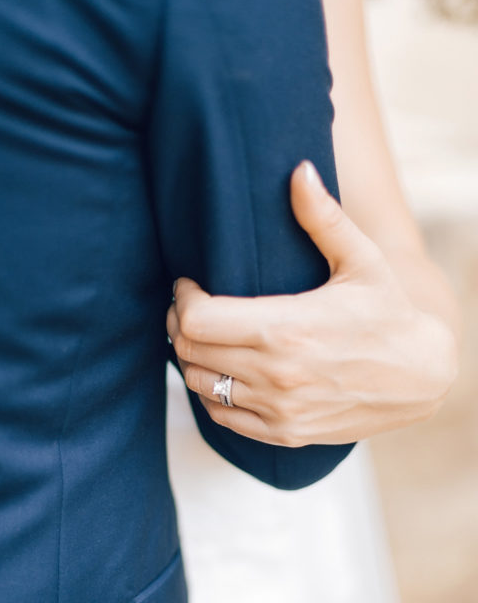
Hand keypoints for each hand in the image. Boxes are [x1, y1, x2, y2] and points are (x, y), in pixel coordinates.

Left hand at [166, 161, 457, 446]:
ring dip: (192, 358)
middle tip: (189, 306)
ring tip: (204, 336)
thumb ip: (323, 218)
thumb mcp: (363, 261)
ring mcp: (279, 409)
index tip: (190, 284)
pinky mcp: (284, 433)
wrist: (422, 377)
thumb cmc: (389, 313)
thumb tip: (298, 169)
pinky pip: (222, 416)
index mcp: (286, 329)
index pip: (198, 319)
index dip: (183, 297)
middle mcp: (276, 375)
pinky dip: (211, 393)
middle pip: (190, 350)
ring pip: (199, 384)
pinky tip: (222, 371)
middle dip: (179, 322)